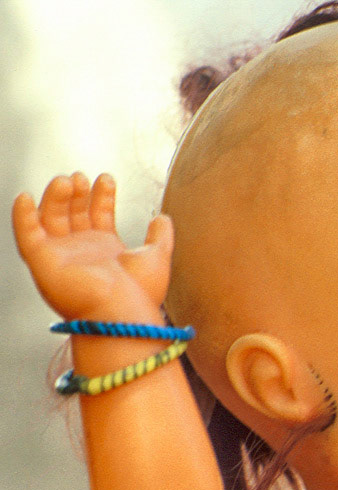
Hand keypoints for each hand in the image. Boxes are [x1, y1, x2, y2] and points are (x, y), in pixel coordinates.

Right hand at [12, 171, 171, 320]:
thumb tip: (163, 218)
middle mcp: (81, 253)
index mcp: (105, 251)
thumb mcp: (156, 257)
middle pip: (72, 213)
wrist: (122, 313)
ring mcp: (61, 257)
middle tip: (81, 177)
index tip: (106, 178)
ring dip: (55, 197)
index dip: (101, 195)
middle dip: (76, 193)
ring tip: (66, 180)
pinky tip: (25, 197)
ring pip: (50, 218)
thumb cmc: (140, 293)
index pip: (97, 215)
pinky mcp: (43, 263)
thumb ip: (160, 237)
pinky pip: (26, 236)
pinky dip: (22, 216)